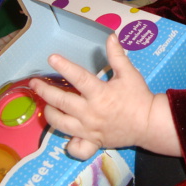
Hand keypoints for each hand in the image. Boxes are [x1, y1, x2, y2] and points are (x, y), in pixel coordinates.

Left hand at [30, 34, 180, 159]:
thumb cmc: (139, 97)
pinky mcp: (93, 142)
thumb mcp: (129, 74)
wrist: (150, 123)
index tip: (51, 58)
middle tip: (35, 84)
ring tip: (46, 106)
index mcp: (100, 94)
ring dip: (50, 114)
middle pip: (61, 102)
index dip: (63, 66)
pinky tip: (66, 136)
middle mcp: (90, 113)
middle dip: (44, 91)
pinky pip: (76, 148)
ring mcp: (89, 130)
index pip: (77, 77)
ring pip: (61, 124)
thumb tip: (110, 37)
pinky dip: (69, 145)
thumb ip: (117, 56)